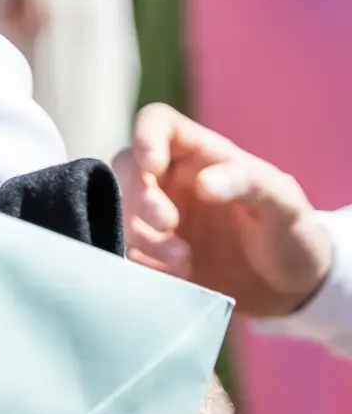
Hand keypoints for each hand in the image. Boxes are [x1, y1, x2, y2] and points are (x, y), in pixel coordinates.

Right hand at [113, 103, 333, 316]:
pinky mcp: (153, 251)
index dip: (145, 136)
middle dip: (138, 195)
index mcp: (200, 154)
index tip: (151, 166)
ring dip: (143, 234)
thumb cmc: (292, 233)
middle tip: (165, 223)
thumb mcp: (285, 203)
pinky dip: (144, 262)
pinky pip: (128, 249)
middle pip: (127, 167)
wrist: (291, 289)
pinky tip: (178, 274)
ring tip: (183, 260)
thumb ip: (249, 183)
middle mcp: (171, 180)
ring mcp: (159, 215)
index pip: (158, 123)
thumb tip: (203, 183)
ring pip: (122, 210)